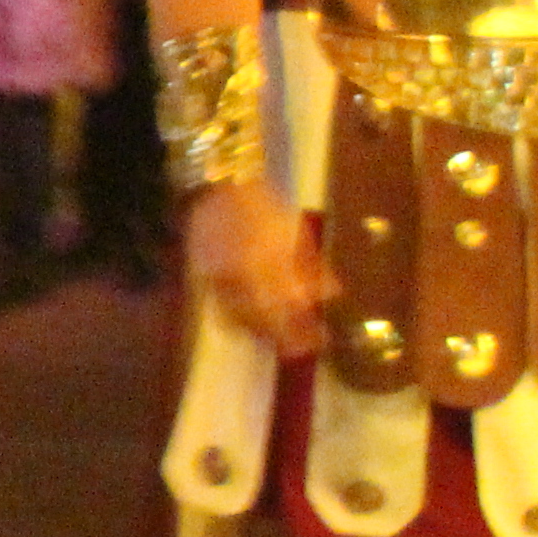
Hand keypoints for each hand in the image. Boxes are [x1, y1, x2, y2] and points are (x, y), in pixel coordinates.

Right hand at [188, 176, 327, 353]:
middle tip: (304, 349)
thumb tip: (331, 295)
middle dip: (286, 339)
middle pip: (266, 320)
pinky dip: (240, 325)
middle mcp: (241, 274)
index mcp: (267, 259)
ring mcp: (220, 279)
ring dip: (263, 337)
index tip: (324, 338)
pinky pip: (223, 313)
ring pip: (242, 322)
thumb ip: (311, 267)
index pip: (291, 305)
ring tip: (279, 344)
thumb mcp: (296, 232)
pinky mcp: (206, 280)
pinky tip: (252, 328)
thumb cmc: (264, 205)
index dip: (307, 327)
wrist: (218, 187)